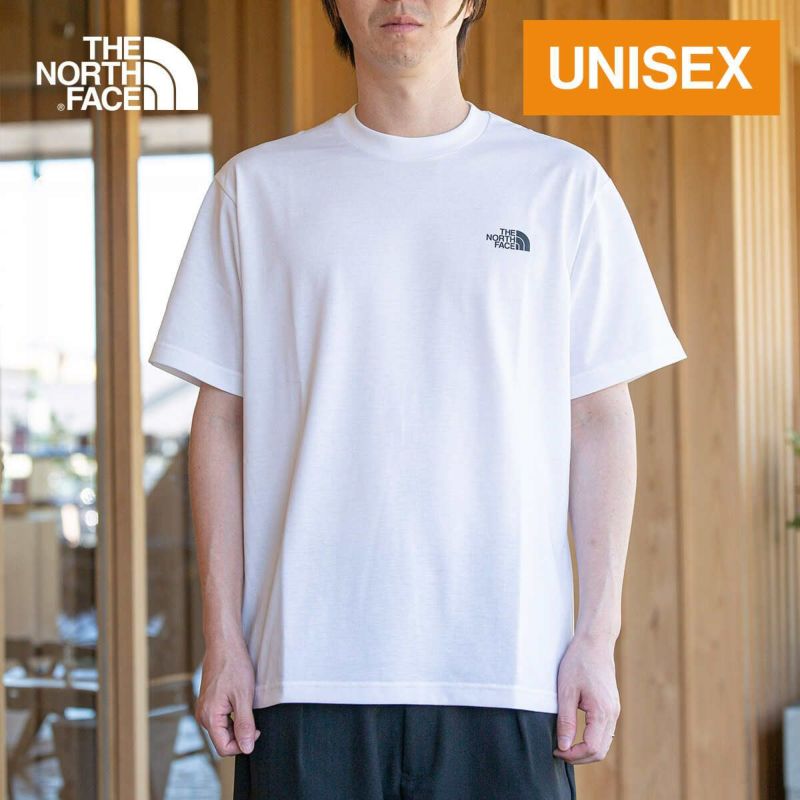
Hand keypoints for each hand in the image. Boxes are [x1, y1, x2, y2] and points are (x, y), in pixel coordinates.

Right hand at [195, 638, 261, 756]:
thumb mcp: (244, 697)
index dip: (242, 745)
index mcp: (209, 717)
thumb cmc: (233, 666)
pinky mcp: (208, 702)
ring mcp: (204, 708)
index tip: (256, 731)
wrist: (224, 644)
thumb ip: (245, 725)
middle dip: (240, 735)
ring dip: (237, 725)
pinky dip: (232, 717)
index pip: (224, 748)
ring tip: (247, 706)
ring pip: (222, 730)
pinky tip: (240, 702)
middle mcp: (203, 716)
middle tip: (254, 718)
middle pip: (223, 740)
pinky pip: (220, 719)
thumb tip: (246, 748)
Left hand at [551, 634, 619, 763]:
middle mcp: (613, 715)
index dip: (573, 755)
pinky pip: (604, 732)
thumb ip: (566, 720)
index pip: (591, 748)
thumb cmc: (578, 662)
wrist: (595, 642)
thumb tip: (564, 747)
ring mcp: (614, 711)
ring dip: (585, 750)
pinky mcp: (611, 706)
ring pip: (604, 743)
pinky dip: (591, 740)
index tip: (556, 751)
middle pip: (600, 751)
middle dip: (579, 757)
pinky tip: (576, 734)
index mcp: (602, 712)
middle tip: (559, 752)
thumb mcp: (566, 691)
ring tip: (565, 744)